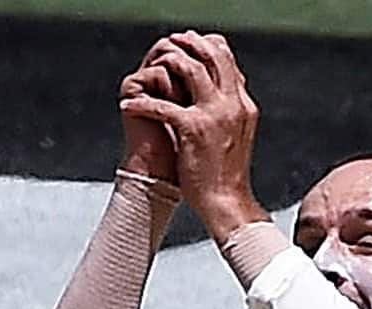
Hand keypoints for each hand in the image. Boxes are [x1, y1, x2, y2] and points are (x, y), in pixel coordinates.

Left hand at [119, 31, 264, 238]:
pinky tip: (128, 106)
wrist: (226, 202)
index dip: (208, 48)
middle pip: (213, 56)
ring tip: (149, 67)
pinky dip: (142, 104)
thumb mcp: (235, 136)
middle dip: (189, 43)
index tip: (189, 44)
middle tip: (169, 42)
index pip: (229, 63)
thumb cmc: (226, 175)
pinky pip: (163, 105)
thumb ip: (229, 112)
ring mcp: (215, 115)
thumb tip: (219, 95)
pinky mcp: (195, 129)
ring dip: (167, 62)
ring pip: (191, 69)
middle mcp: (233, 105)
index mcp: (244, 106)